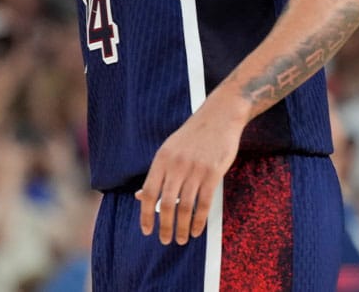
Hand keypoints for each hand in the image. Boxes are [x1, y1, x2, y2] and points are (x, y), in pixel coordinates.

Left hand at [134, 103, 241, 244]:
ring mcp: (195, 169)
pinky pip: (204, 203)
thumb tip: (140, 197)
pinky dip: (199, 220)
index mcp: (161, 160)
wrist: (218, 117)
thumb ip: (156, 174)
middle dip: (165, 226)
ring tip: (182, 239)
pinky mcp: (213, 173)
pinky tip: (197, 231)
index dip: (145, 214)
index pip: (148, 192)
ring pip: (185, 206)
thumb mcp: (168, 151)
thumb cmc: (191, 137)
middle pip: (166, 203)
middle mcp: (176, 165)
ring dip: (183, 227)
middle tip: (165, 241)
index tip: (146, 231)